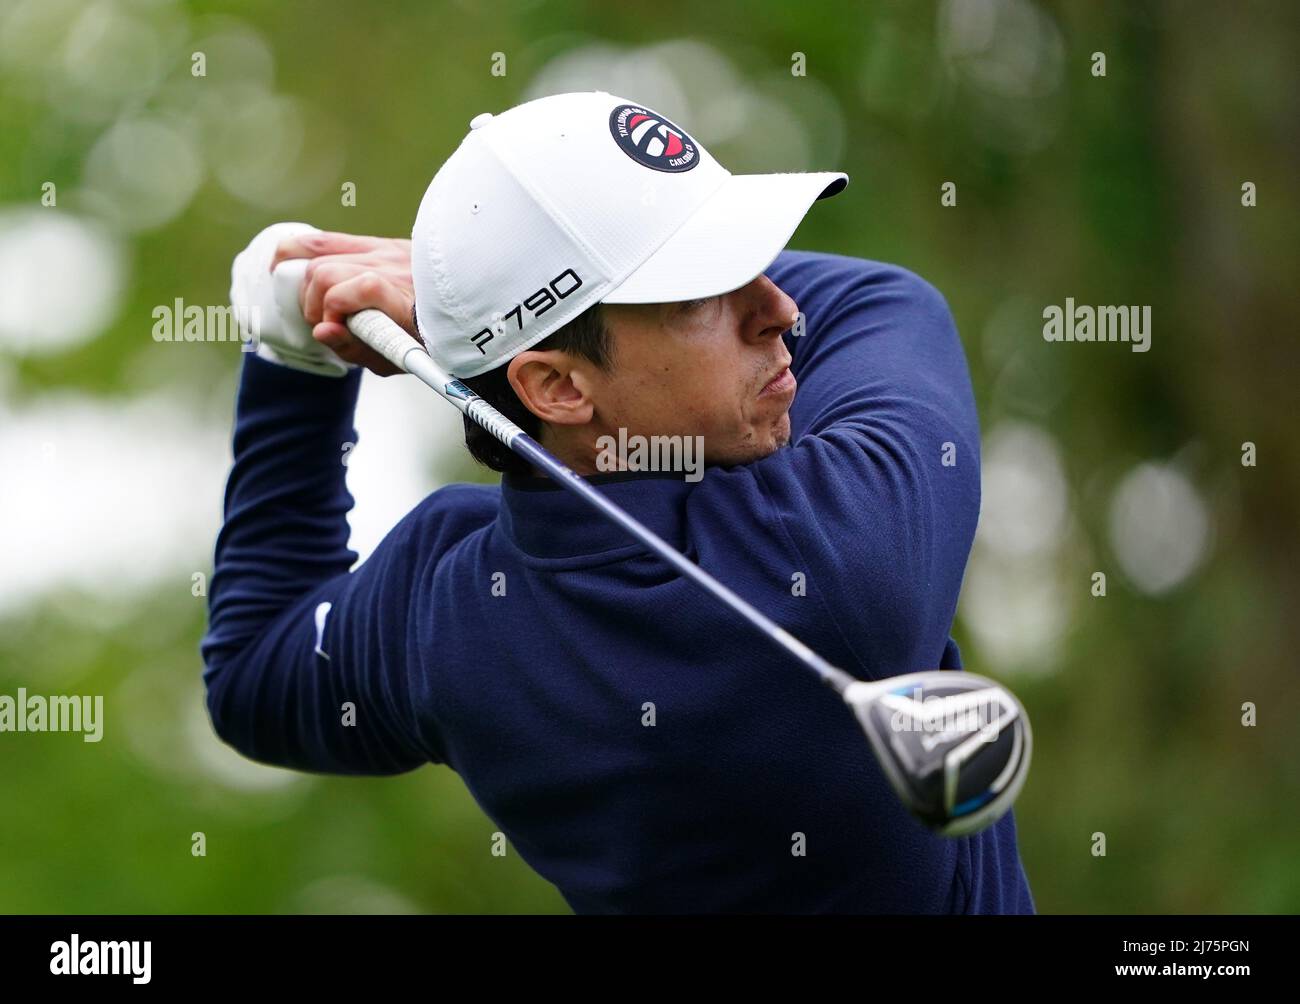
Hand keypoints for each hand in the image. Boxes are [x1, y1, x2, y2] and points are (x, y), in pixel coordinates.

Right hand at [270, 231, 418, 377]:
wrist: (463, 313)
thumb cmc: (430, 342)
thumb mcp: (397, 360)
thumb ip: (356, 348)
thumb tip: (321, 331)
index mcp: (409, 300)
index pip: (366, 286)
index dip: (337, 309)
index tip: (334, 330)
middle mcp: (397, 268)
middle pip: (328, 272)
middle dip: (313, 304)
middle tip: (324, 325)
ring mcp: (388, 251)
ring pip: (322, 255)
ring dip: (308, 285)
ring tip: (317, 307)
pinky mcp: (380, 243)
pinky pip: (328, 239)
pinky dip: (301, 251)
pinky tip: (284, 262)